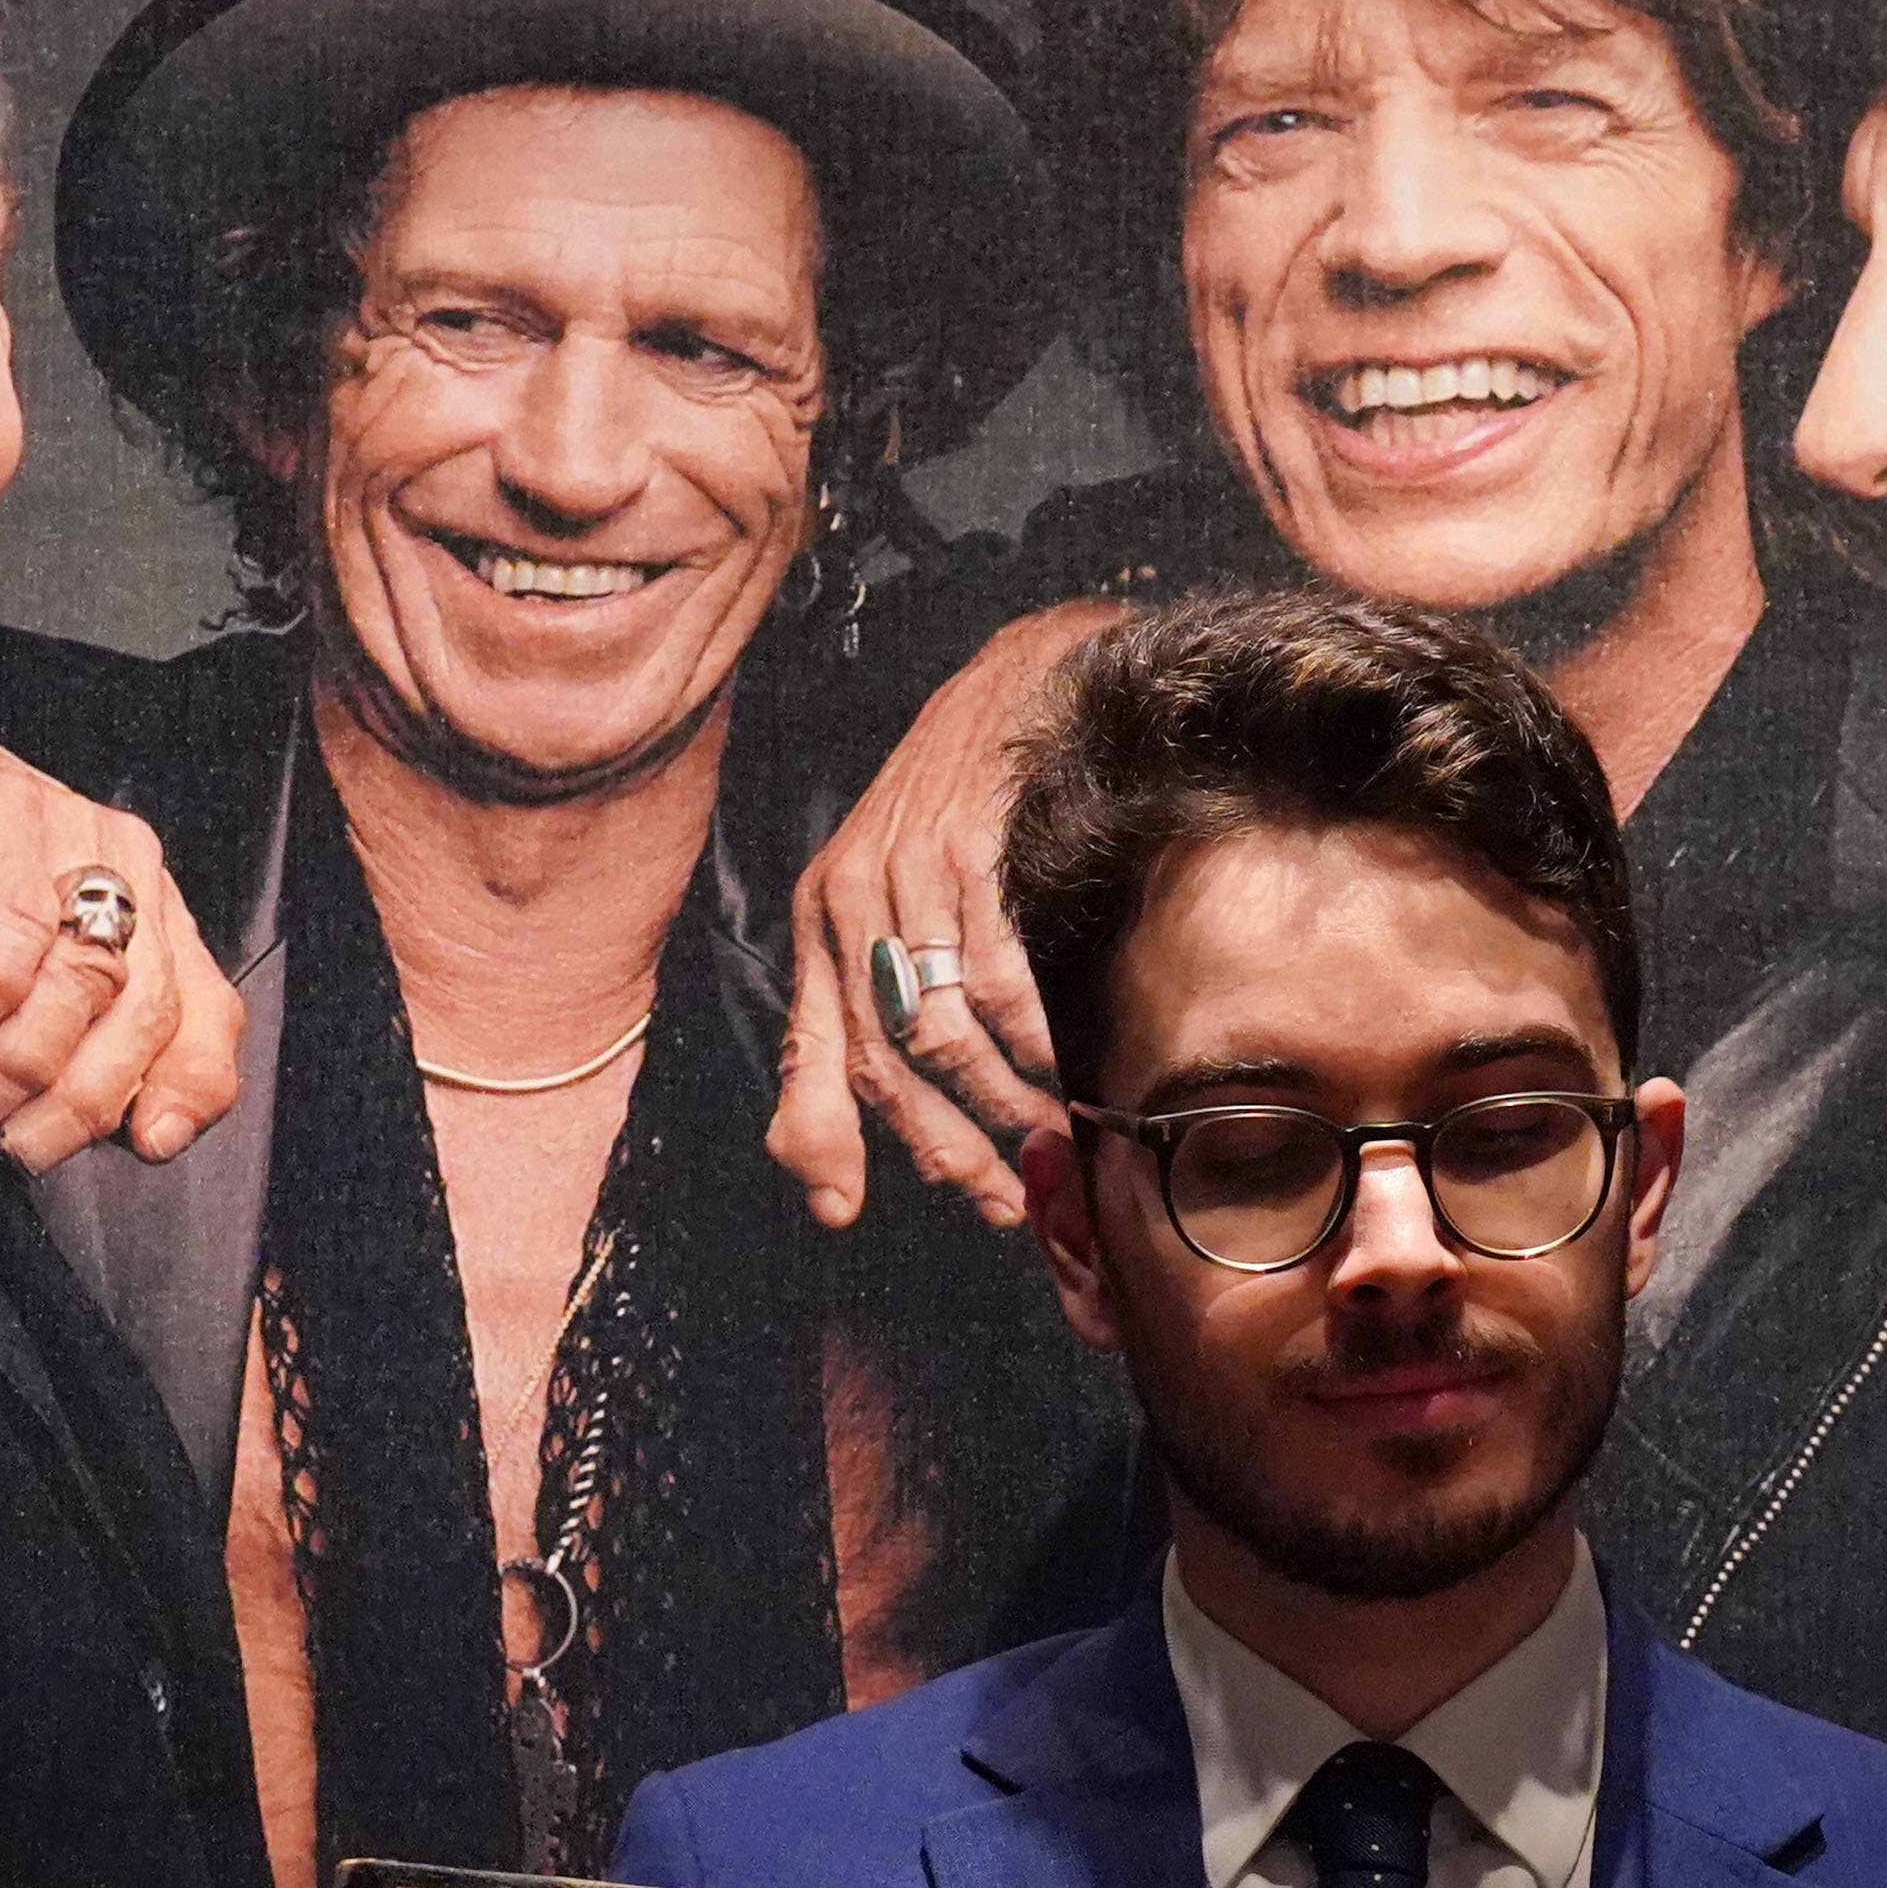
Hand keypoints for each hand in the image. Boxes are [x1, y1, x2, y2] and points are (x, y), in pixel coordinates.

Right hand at [0, 703, 247, 1171]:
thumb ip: (72, 1036)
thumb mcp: (20, 975)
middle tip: (13, 1142)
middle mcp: (129, 865)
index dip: (192, 1085)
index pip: (210, 1012)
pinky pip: (22, 914)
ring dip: (23, 1059)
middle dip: (81, 1099)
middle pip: (148, 1009)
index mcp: (149, 907)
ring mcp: (73, 829)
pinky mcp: (5, 805)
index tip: (149, 1143)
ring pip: (90, 972)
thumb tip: (107, 1128)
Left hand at [764, 600, 1119, 1228]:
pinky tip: (1072, 1070)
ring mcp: (908, 870)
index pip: (814, 1049)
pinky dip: (1038, 1038)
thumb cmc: (965, 798)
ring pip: (945, 1025)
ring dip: (1001, 1102)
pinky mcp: (971, 846)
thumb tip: (844, 1129)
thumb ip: (867, 999)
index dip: (821, 1136)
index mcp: (822, 915)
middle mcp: (851, 896)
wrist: (1025, 678)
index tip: (846, 1209)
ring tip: (1053, 1145)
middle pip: (886, 1056)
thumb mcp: (891, 893)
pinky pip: (1001, 973)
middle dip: (946, 1143)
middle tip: (1004, 1199)